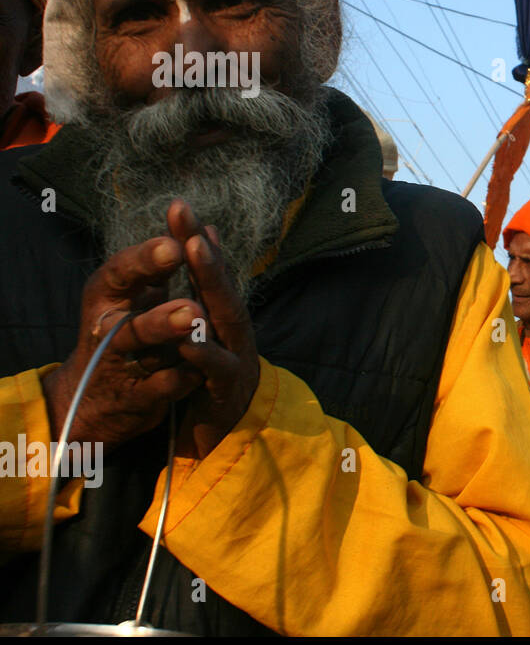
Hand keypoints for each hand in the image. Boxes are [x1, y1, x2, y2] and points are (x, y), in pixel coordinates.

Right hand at [41, 235, 205, 453]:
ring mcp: (119, 365)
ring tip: (193, 323)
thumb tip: (202, 227)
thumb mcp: (133, 293)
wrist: (95, 396)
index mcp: (107, 296)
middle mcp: (106, 329)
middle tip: (190, 305)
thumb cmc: (123, 329)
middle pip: (129, 321)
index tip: (175, 244)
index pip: (122, 273)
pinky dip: (180, 378)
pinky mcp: (136, 396)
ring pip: (142, 353)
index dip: (146, 260)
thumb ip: (162, 264)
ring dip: (167, 339)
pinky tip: (199, 371)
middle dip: (159, 313)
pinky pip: (160, 387)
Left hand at [164, 199, 260, 459]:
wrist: (228, 437)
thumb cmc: (210, 379)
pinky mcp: (228, 391)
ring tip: (196, 255)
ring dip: (212, 286)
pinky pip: (217, 370)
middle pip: (222, 288)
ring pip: (226, 319)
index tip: (179, 208)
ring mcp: (236, 359)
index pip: (208, 273)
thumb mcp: (203, 332)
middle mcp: (234, 332)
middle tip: (191, 224)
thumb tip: (204, 237)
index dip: (196, 240)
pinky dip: (204, 353)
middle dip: (207, 253)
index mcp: (221, 317)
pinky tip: (189, 338)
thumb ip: (203, 292)